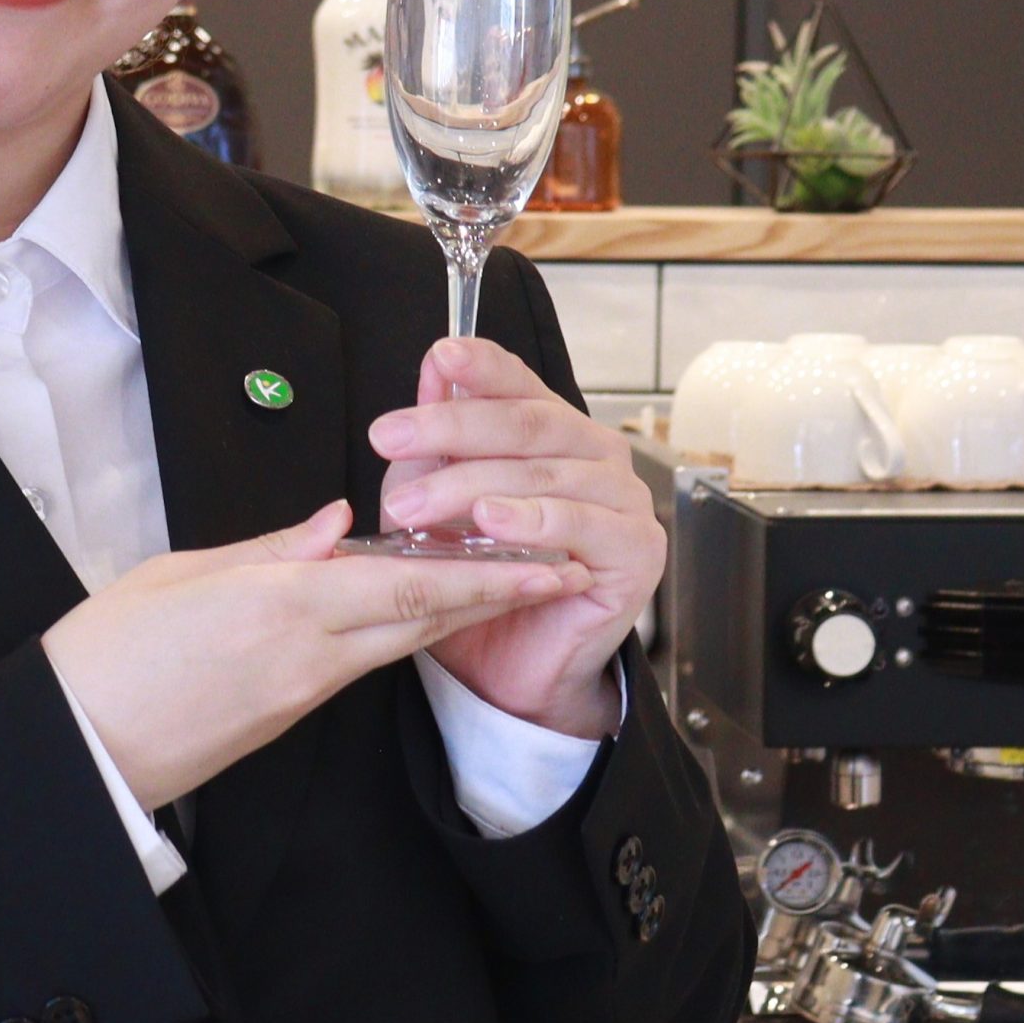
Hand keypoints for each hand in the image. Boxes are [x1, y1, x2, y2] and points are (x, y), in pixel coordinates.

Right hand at [42, 498, 591, 811]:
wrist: (81, 745)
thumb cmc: (109, 652)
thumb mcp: (181, 572)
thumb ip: (270, 548)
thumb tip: (335, 525)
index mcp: (277, 606)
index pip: (402, 581)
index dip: (481, 570)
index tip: (540, 556)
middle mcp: (305, 656)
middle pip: (419, 618)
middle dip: (494, 593)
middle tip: (556, 565)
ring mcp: (300, 695)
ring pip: (394, 643)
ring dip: (453, 612)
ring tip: (504, 582)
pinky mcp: (286, 719)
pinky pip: (358, 665)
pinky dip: (397, 633)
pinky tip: (413, 610)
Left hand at [373, 337, 662, 739]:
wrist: (509, 667)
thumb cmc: (478, 576)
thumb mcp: (439, 499)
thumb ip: (438, 439)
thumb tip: (434, 370)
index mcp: (554, 430)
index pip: (519, 383)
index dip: (481, 366)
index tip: (439, 355)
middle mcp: (595, 454)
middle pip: (525, 423)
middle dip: (449, 428)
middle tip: (387, 438)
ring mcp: (622, 499)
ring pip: (543, 472)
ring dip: (469, 485)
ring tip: (413, 504)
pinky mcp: (635, 550)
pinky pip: (581, 523)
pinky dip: (531, 519)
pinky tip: (490, 521)